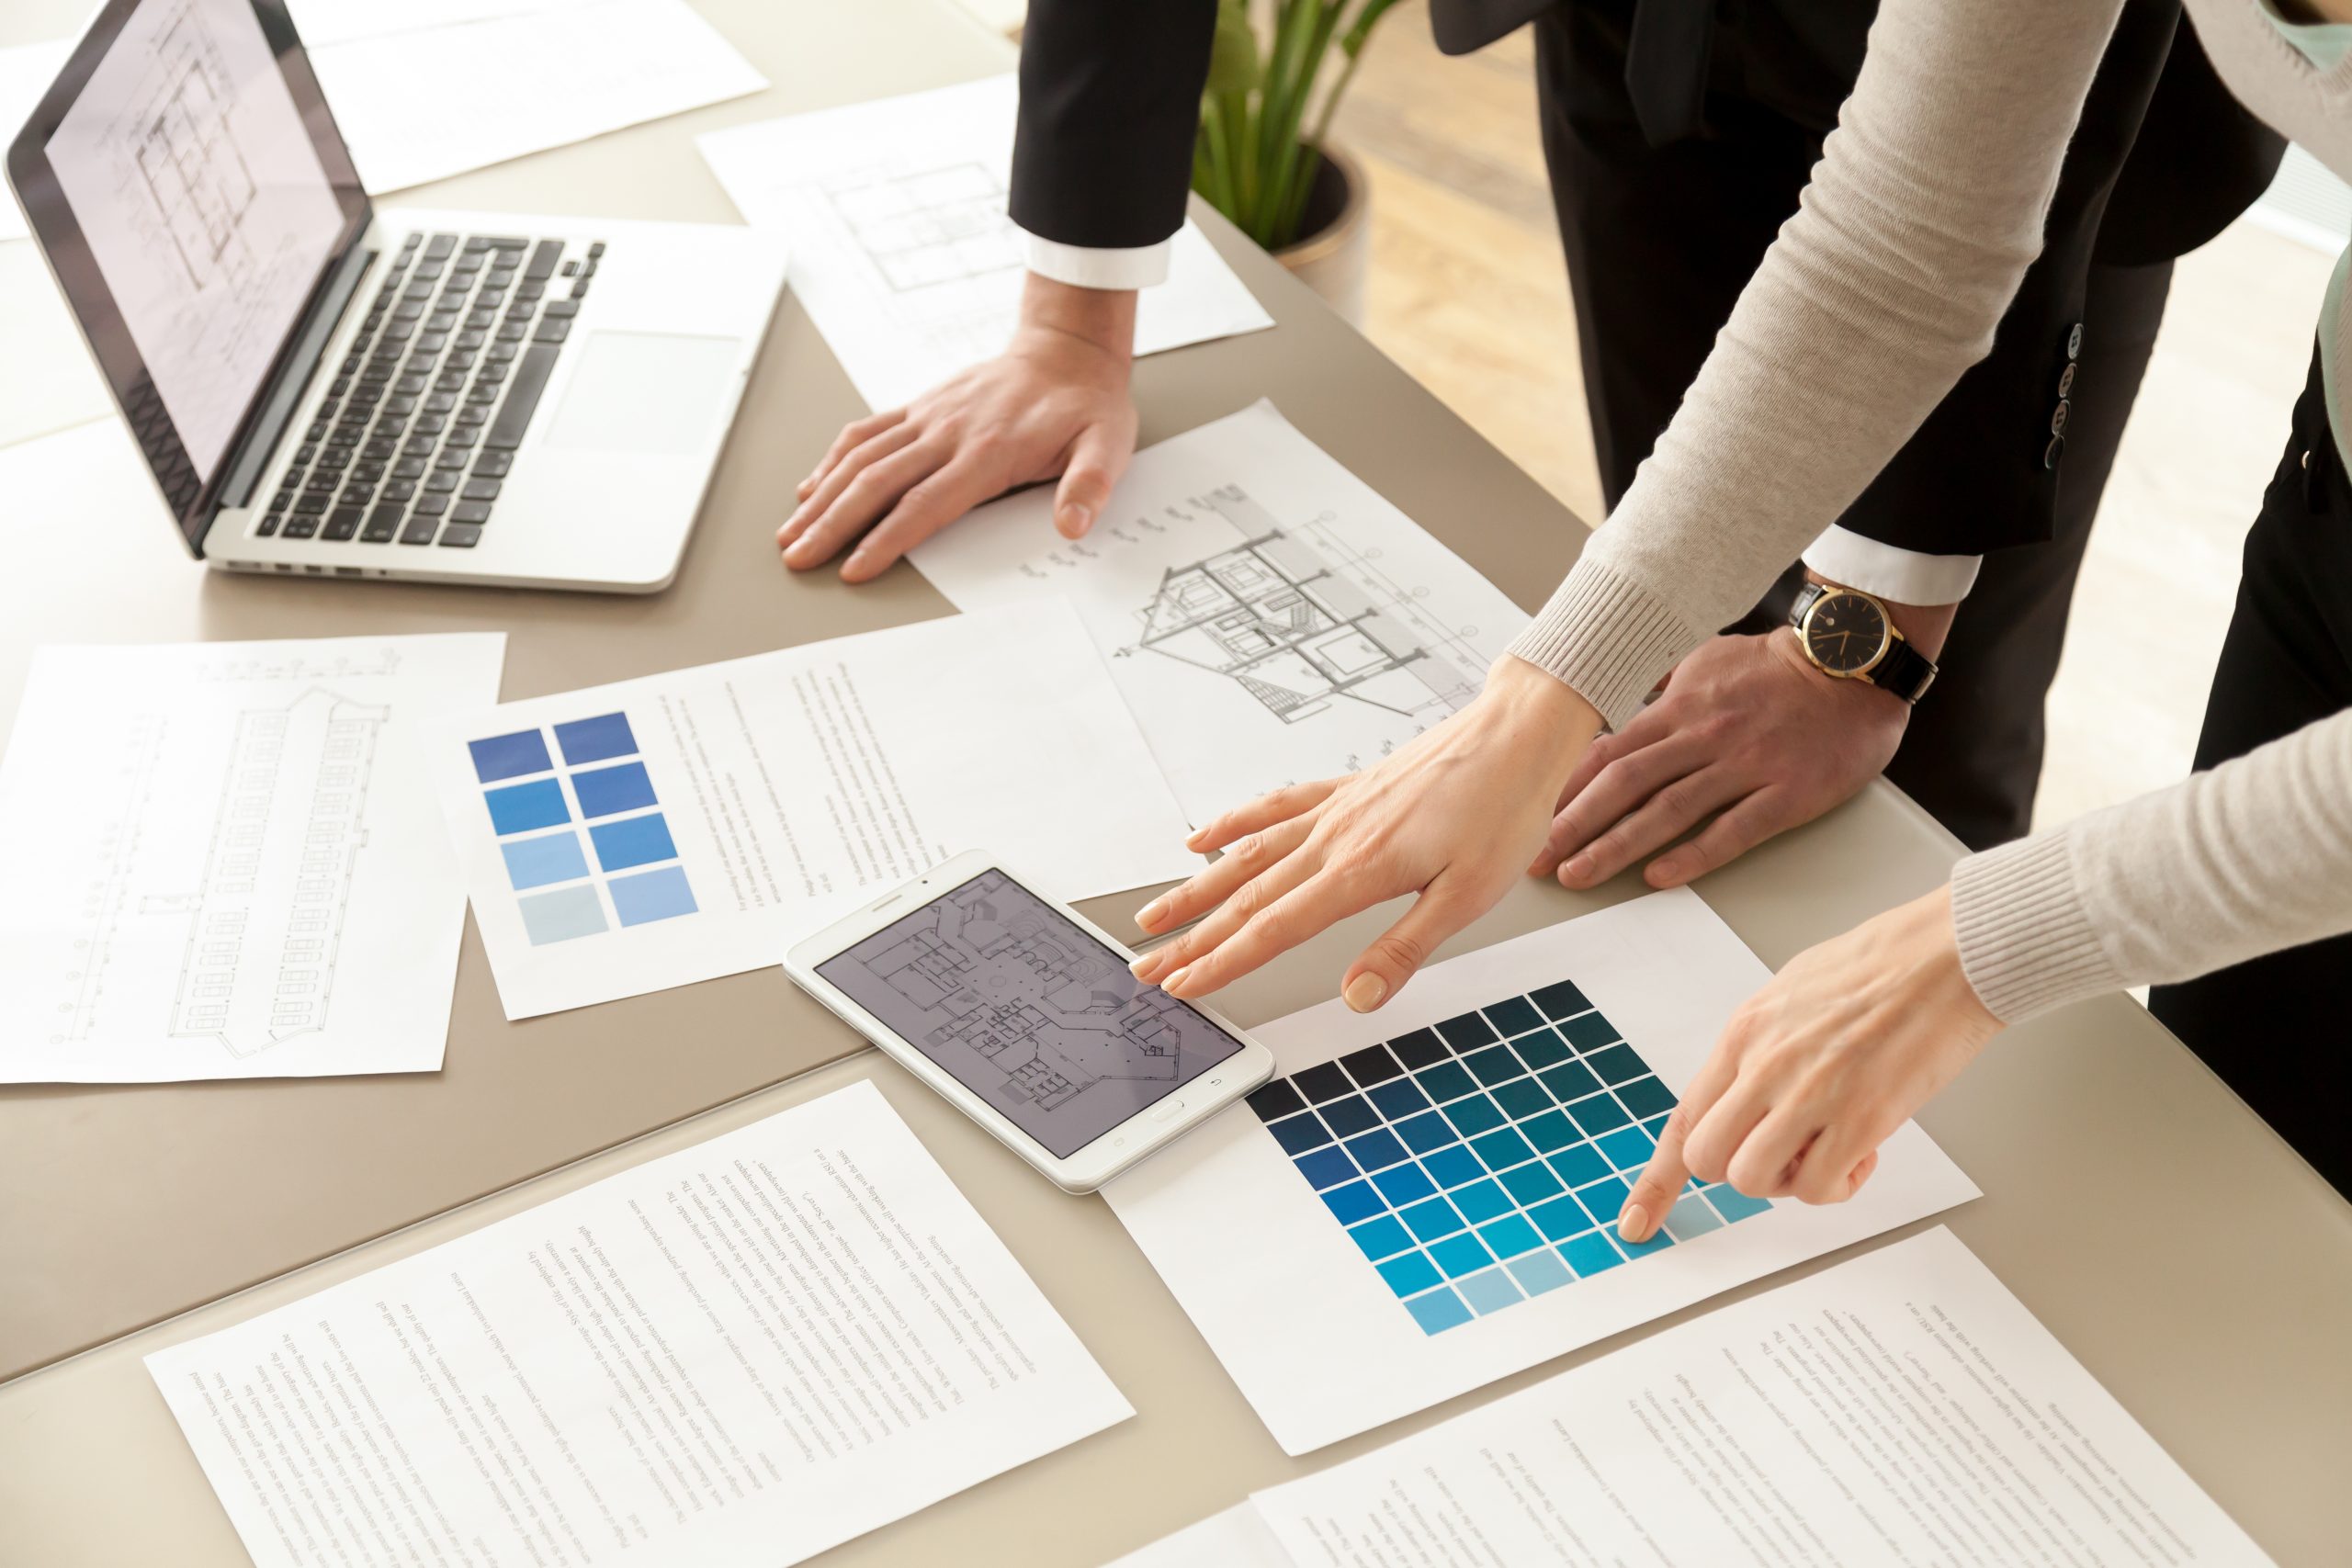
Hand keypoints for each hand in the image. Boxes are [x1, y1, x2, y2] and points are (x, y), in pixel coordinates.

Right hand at [779, 274, 1138, 581]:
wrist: (1068, 349)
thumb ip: (1088, 487)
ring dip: (822, 497)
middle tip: (800, 559)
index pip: (925, 504)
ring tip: (790, 532)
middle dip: (833, 525)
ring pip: (862, 458)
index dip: (886, 539)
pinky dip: (834, 459)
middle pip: (877, 483)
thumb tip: (1072, 525)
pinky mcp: (921, 407)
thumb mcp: (1107, 447)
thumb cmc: (1086, 404)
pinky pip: (867, 431)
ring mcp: (929, 418)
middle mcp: (948, 433)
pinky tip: (812, 486)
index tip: (854, 569)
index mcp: (988, 452)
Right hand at [1128, 656, 1602, 1009]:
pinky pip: (1275, 808)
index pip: (1273, 929)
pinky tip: (1204, 836)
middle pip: (1246, 897)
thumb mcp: (1468, 896)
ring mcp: (1334, 810)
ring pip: (1247, 854)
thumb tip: (1357, 997)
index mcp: (1359, 870)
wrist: (1516, 735)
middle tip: (1145, 965)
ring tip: (1155, 912)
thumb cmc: (1502, 811)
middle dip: (1191, 937)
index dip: (1222, 962)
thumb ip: (1404, 948)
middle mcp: (1334, 838)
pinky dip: (1234, 823)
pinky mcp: (1345, 790)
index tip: (1182, 986)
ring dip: (1197, 886)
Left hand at [1534, 629, 1907, 891]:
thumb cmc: (1779, 663)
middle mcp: (1703, 735)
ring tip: (1578, 875)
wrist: (1853, 660)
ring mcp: (1744, 765)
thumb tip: (1616, 705)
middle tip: (1536, 859)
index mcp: (1678, 706)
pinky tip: (1659, 877)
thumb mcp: (1706, 657)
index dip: (1564, 787)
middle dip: (1572, 825)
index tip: (1530, 816)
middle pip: (1623, 784)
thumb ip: (1659, 684)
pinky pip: (1733, 828)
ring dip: (1616, 846)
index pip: (1606, 751)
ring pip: (1667, 810)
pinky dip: (1693, 855)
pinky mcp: (1787, 792)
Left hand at [1615, 885, 2002, 1241]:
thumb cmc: (1881, 967)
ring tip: (1830, 1145)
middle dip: (1742, 1170)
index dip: (1657, 1180)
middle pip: (1709, 1160)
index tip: (1638, 1220)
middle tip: (1788, 1152)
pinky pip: (1818, 1188)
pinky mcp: (1860, 1118)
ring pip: (1754, 1180)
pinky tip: (1865, 1151)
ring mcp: (1808, 1093)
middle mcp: (1763, 1065)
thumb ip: (1761, 1046)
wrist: (1945, 956)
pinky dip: (1838, 1185)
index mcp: (1744, 1034)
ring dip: (1790, 1179)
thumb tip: (1748, 1089)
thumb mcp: (1791, 993)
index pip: (1683, 1119)